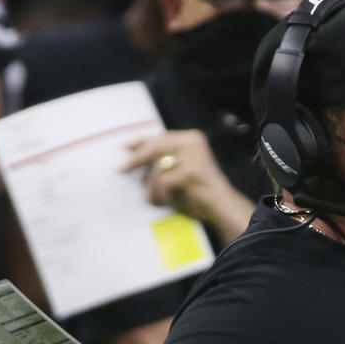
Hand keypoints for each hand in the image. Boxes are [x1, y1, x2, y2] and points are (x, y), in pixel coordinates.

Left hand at [122, 130, 254, 243]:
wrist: (222, 207)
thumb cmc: (200, 191)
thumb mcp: (182, 169)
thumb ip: (166, 160)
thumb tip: (135, 158)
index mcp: (192, 138)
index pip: (161, 137)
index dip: (140, 142)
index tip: (124, 147)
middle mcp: (193, 142)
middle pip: (155, 147)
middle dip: (136, 159)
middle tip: (122, 169)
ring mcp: (193, 156)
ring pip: (158, 167)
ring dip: (151, 186)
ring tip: (151, 199)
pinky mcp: (190, 172)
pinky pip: (164, 182)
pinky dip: (160, 195)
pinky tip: (162, 202)